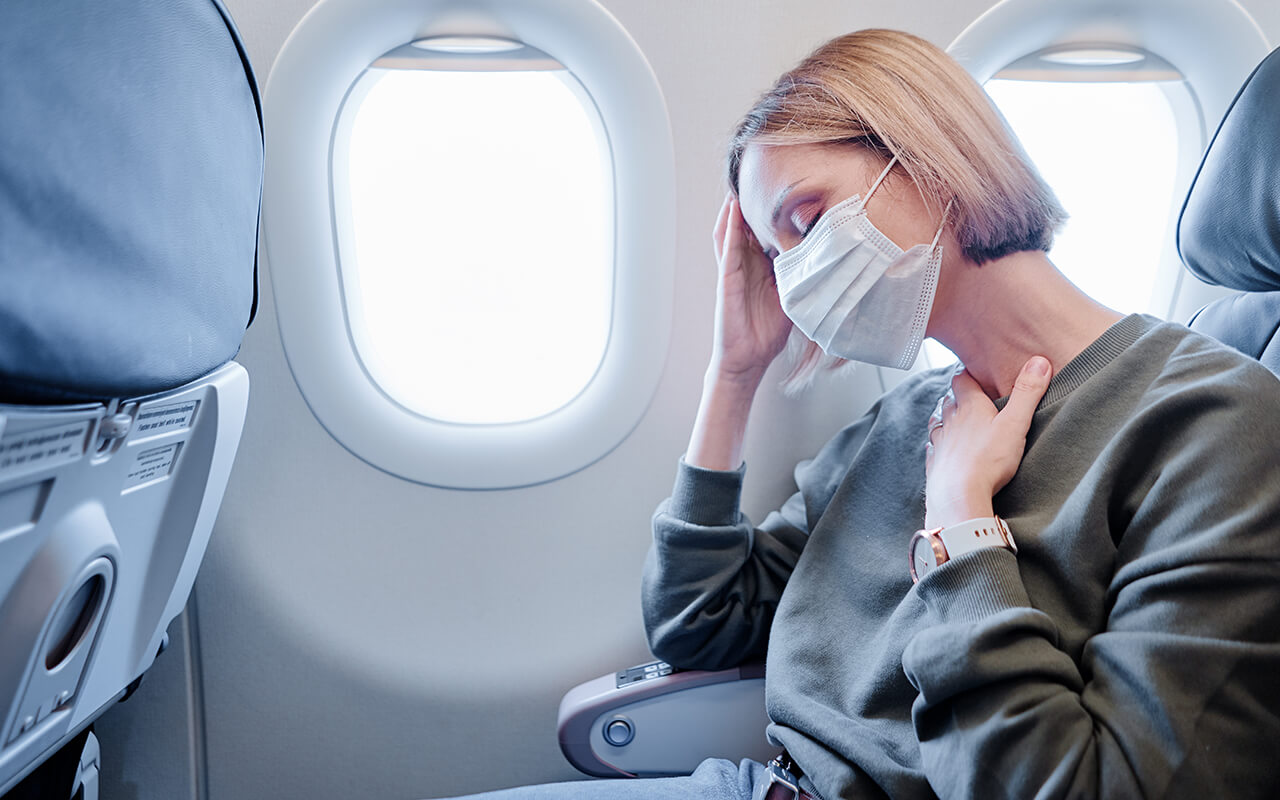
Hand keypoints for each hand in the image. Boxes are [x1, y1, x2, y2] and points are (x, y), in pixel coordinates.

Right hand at [707, 193, 792, 384]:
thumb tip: (830, 262)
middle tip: (762, 174)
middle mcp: (745, 265)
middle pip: (747, 225)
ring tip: (742, 181)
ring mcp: (733, 270)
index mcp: (761, 268)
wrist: (748, 360)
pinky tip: (732, 209)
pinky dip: (729, 227)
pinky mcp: (726, 279)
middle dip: (753, 202)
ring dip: (735, 207)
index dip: (774, 213)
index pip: (766, 233)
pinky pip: (726, 248)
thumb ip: (805, 278)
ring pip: (732, 230)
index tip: (788, 191)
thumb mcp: (794, 298)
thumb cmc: (768, 333)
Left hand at [924, 357, 1051, 528]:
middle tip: (969, 396)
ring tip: (955, 420)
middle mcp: (950, 422)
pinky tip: (941, 449)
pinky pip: (933, 450)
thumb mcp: (1015, 423)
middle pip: (949, 401)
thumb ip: (1028, 393)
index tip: (974, 372)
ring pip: (939, 423)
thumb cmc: (988, 460)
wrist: (958, 496)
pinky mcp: (935, 465)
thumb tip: (1039, 361)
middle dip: (958, 396)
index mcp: (969, 407)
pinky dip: (938, 446)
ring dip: (946, 419)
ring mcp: (939, 444)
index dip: (968, 374)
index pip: (962, 380)